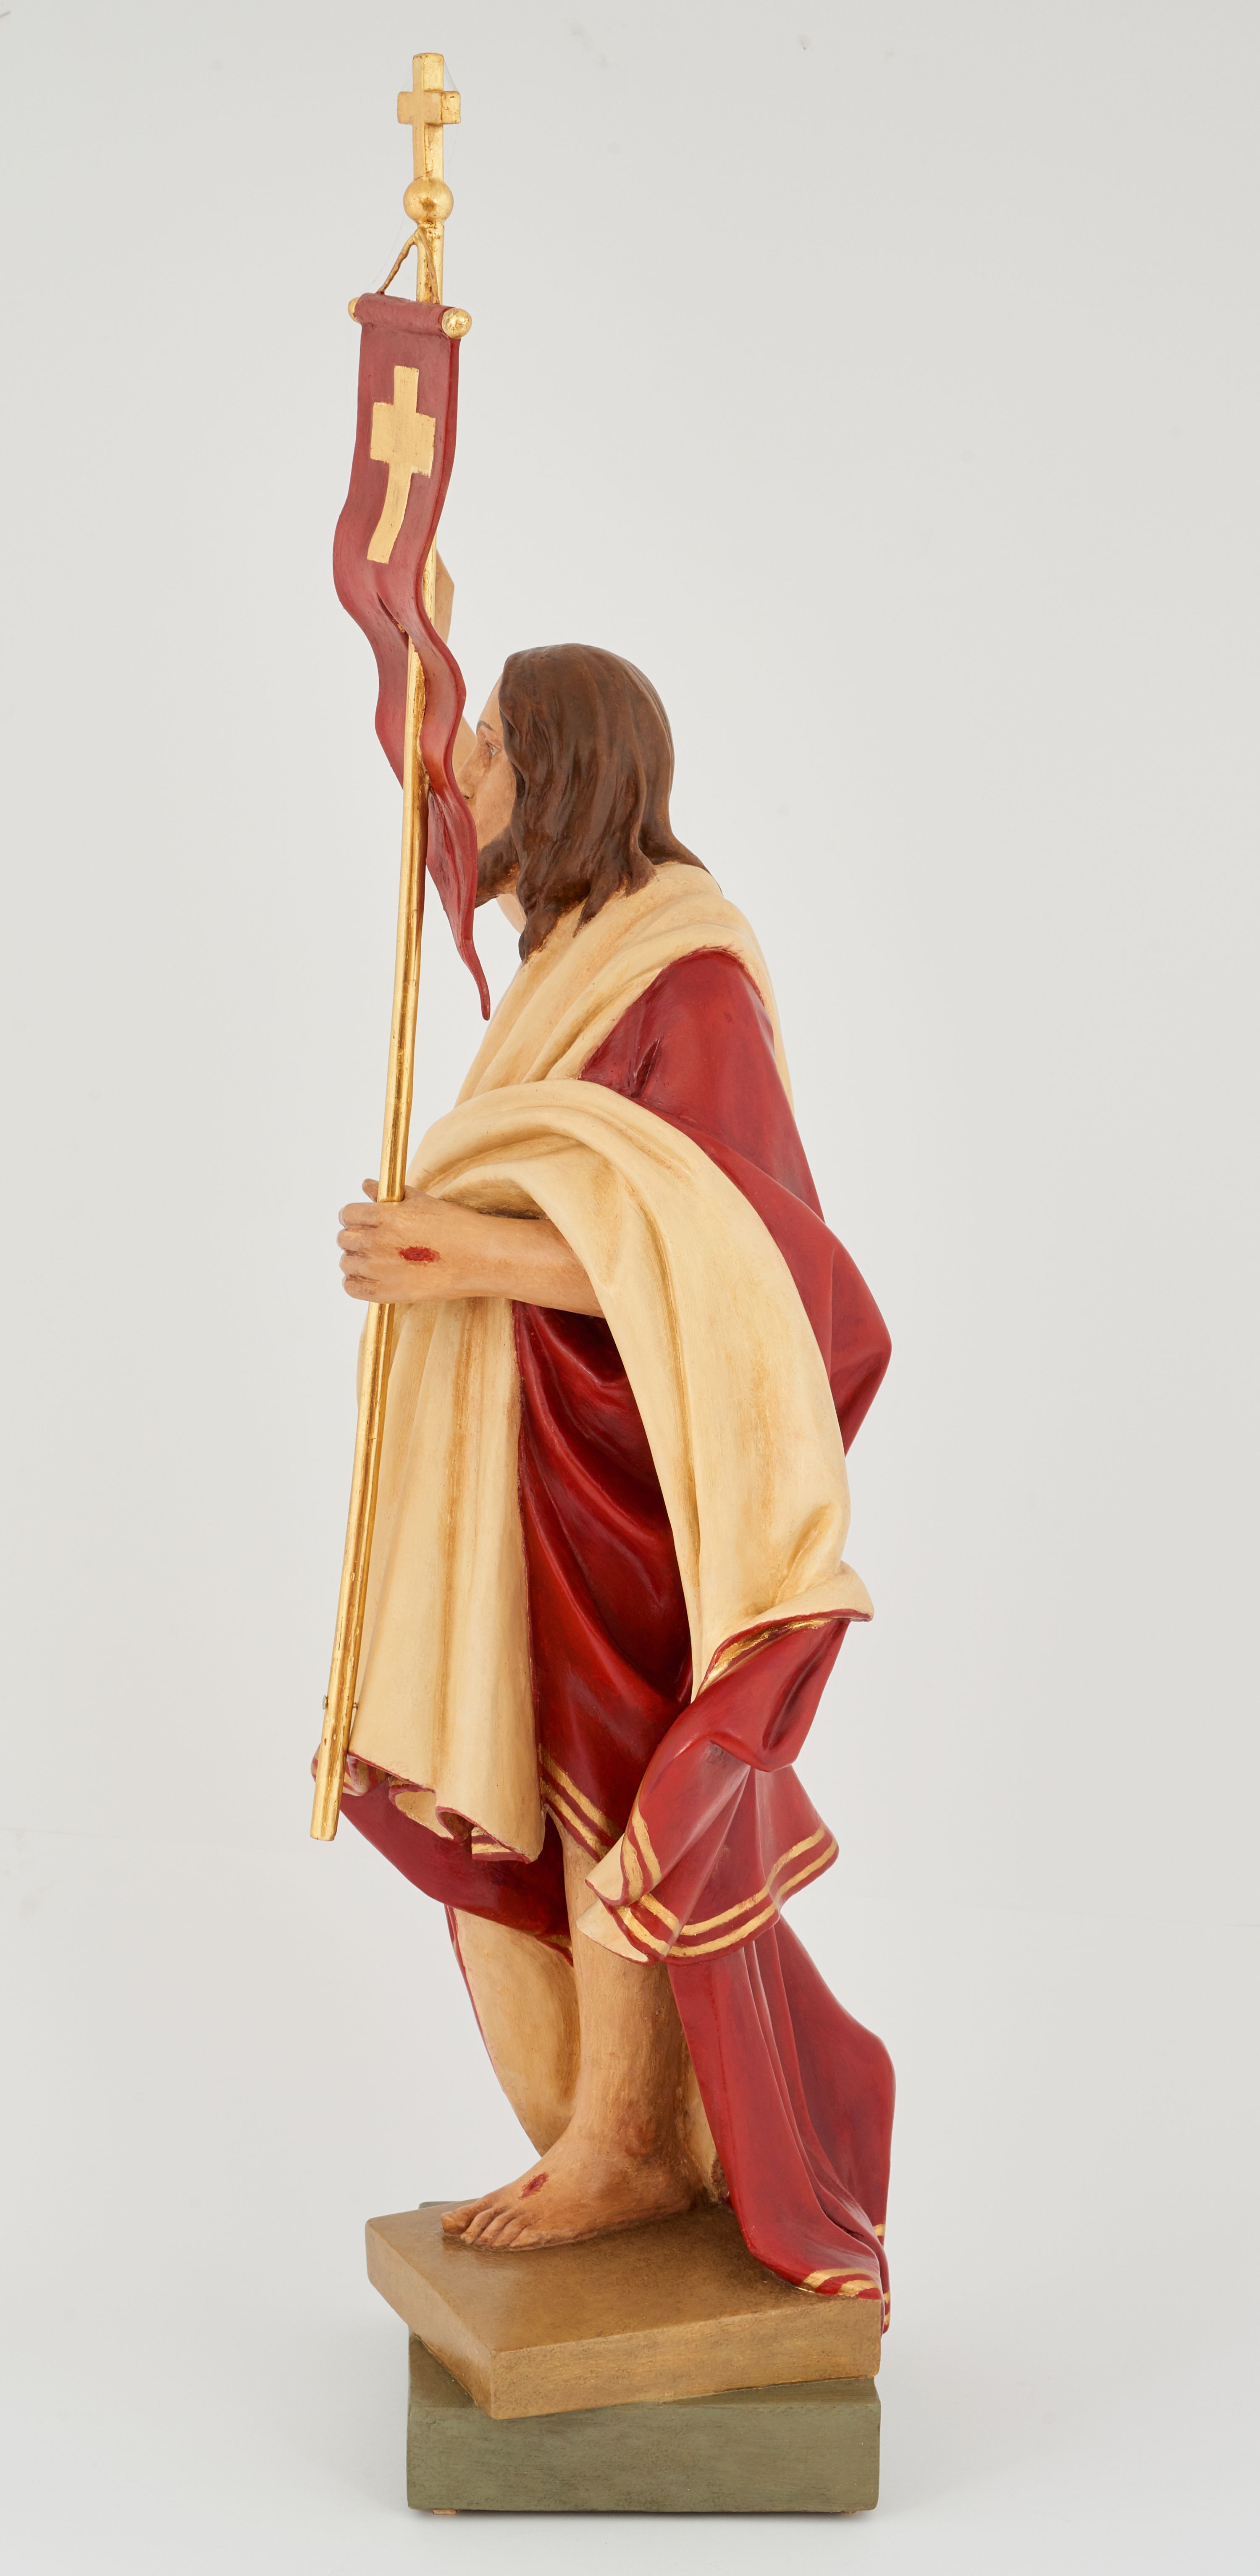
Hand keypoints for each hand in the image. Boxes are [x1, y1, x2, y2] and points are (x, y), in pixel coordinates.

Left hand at [337, 1180, 602, 1315]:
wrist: (478, 1259)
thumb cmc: (455, 1226)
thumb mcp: (420, 1202)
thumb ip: (386, 1194)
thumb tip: (367, 1185)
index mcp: (384, 1216)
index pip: (347, 1214)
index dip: (355, 1216)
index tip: (364, 1221)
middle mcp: (376, 1242)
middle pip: (344, 1239)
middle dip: (356, 1237)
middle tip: (375, 1240)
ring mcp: (379, 1269)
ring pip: (345, 1263)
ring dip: (356, 1260)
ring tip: (377, 1259)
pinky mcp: (385, 1293)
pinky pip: (351, 1288)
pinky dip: (356, 1282)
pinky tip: (372, 1276)